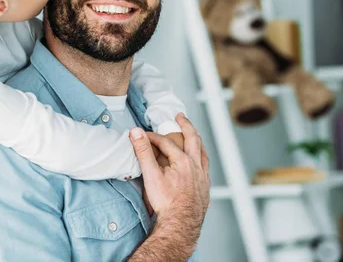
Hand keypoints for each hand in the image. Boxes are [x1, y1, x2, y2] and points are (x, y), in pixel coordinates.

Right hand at [129, 114, 209, 231]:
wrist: (180, 225)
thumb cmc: (166, 203)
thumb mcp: (150, 175)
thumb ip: (143, 152)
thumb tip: (136, 132)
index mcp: (183, 161)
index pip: (166, 142)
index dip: (153, 137)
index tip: (143, 136)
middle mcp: (196, 166)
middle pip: (193, 139)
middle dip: (186, 125)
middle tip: (180, 117)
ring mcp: (203, 177)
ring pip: (203, 153)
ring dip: (197, 141)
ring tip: (193, 135)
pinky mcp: (205, 188)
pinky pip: (206, 167)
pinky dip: (202, 159)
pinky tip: (199, 162)